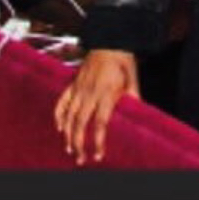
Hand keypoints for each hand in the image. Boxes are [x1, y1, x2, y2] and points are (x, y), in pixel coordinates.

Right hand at [54, 48, 138, 164]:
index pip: (99, 123)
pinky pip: (61, 101)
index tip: (99, 155)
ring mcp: (78, 88)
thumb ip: (134, 98)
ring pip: (68, 115)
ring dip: (68, 134)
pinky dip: (58, 115)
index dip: (98, 141)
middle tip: (81, 159)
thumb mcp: (132, 79)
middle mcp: (89, 92)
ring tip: (70, 149)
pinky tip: (59, 128)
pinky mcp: (72, 84)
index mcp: (105, 93)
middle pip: (80, 123)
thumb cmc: (123, 61)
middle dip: (79, 143)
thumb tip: (140, 114)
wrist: (109, 41)